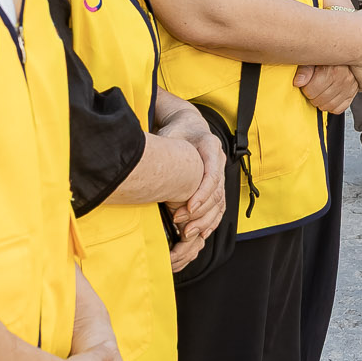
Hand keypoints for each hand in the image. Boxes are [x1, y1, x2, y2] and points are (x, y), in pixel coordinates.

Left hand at [168, 130, 224, 251]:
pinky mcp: (216, 183)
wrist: (188, 127)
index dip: (202, 193)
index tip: (189, 207)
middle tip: (180, 225)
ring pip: (219, 202)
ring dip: (204, 220)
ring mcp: (220, 172)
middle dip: (200, 212)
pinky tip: (202, 233)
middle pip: (217, 192)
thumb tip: (142, 160)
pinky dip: (211, 220)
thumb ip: (162, 148)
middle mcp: (219, 160)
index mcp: (211, 146)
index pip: (212, 174)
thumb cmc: (177, 131)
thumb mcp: (169, 135)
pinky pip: (218, 205)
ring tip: (187, 233)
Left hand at [295, 63, 360, 113]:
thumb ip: (305, 69)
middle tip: (313, 88)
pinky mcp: (352, 95)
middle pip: (319, 100)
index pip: (311, 91)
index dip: (305, 88)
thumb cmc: (328, 58)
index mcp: (333, 70)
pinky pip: (338, 109)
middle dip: (312, 96)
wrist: (346, 56)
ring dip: (321, 102)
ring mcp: (349, 88)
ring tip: (320, 93)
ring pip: (329, 106)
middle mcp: (343, 79)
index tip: (307, 83)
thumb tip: (298, 82)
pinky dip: (331, 106)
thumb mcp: (314, 59)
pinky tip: (328, 98)